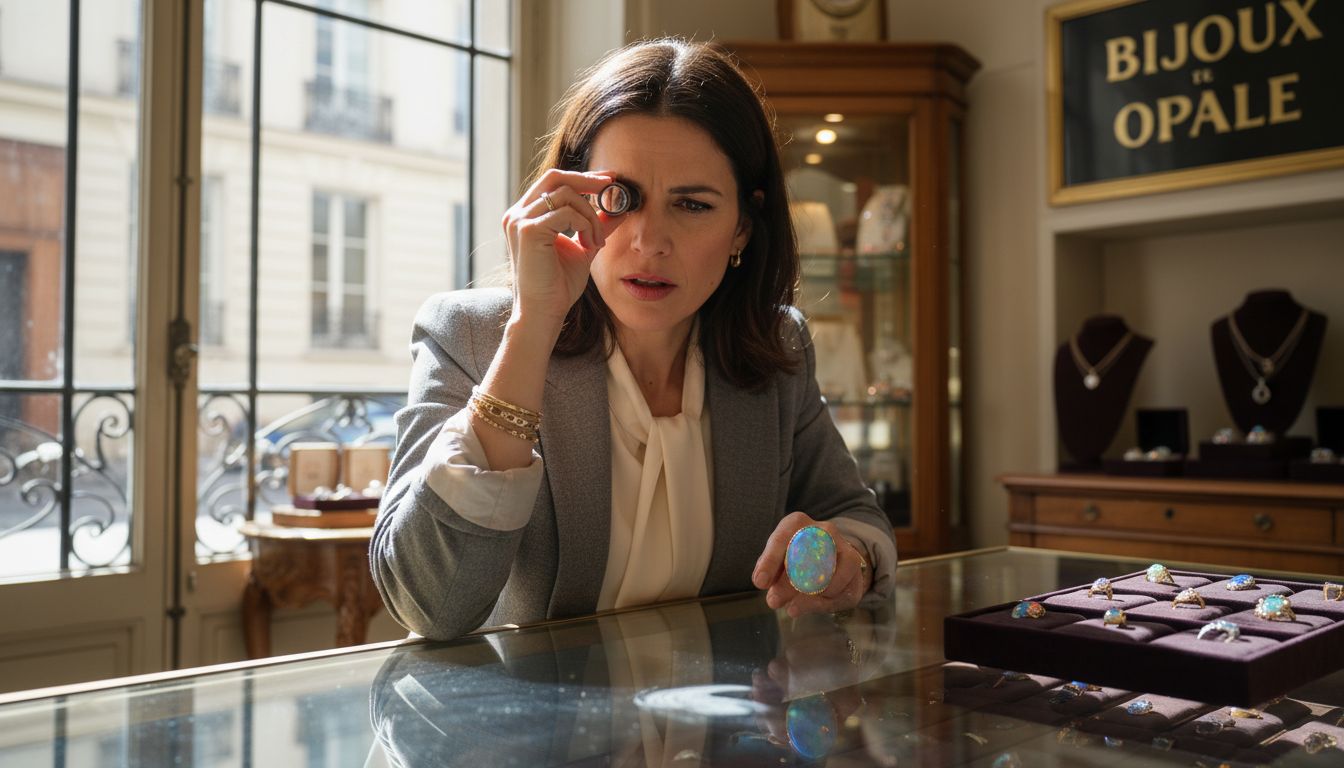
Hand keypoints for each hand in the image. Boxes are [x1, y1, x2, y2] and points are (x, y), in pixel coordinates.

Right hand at [501, 169, 624, 326]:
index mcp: (525, 215)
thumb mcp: (583, 247)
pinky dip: (585, 226)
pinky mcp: (528, 231)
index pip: (553, 182)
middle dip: (587, 180)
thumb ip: (595, 225)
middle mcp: (517, 214)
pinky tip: (590, 245)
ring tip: (597, 242)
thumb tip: (618, 209)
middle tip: (611, 186)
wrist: (544, 312)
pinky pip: (567, 213)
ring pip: (566, 195)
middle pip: (555, 177)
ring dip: (590, 216)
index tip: (608, 180)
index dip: (581, 177)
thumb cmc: (558, 286)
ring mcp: (519, 221)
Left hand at [752, 511, 870, 616]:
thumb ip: (769, 570)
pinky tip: (812, 604)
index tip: (761, 583)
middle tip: (774, 602)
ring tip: (793, 607)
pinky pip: (841, 589)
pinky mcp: (855, 569)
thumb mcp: (777, 560)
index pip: (782, 539)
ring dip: (809, 596)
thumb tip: (762, 581)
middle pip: (807, 557)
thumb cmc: (795, 558)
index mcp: (797, 523)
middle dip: (788, 584)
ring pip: (829, 574)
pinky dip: (824, 602)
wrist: (831, 557)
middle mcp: (823, 530)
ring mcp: (843, 547)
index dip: (770, 562)